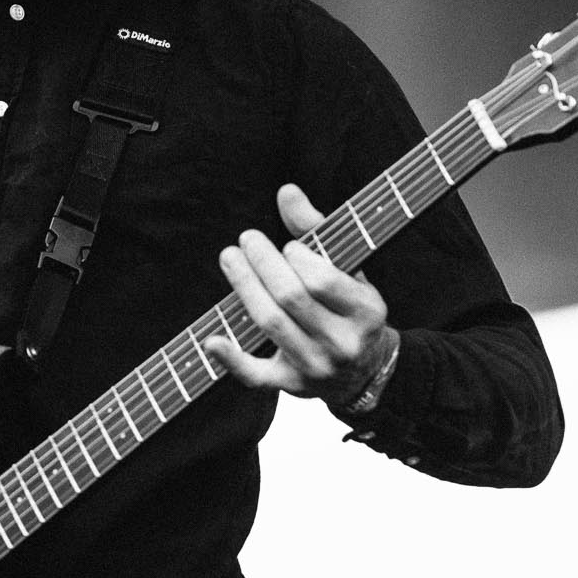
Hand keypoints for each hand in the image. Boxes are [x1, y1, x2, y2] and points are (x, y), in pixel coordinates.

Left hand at [202, 183, 396, 404]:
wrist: (366, 371)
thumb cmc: (350, 307)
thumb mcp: (350, 268)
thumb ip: (318, 229)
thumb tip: (286, 191)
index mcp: (366, 311)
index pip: (322, 279)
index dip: (298, 257)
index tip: (287, 246)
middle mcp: (343, 342)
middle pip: (291, 298)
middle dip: (263, 263)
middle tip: (246, 240)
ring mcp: (316, 366)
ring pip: (271, 324)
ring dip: (244, 287)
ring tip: (230, 258)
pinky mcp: (290, 385)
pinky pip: (256, 377)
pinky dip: (231, 360)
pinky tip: (211, 339)